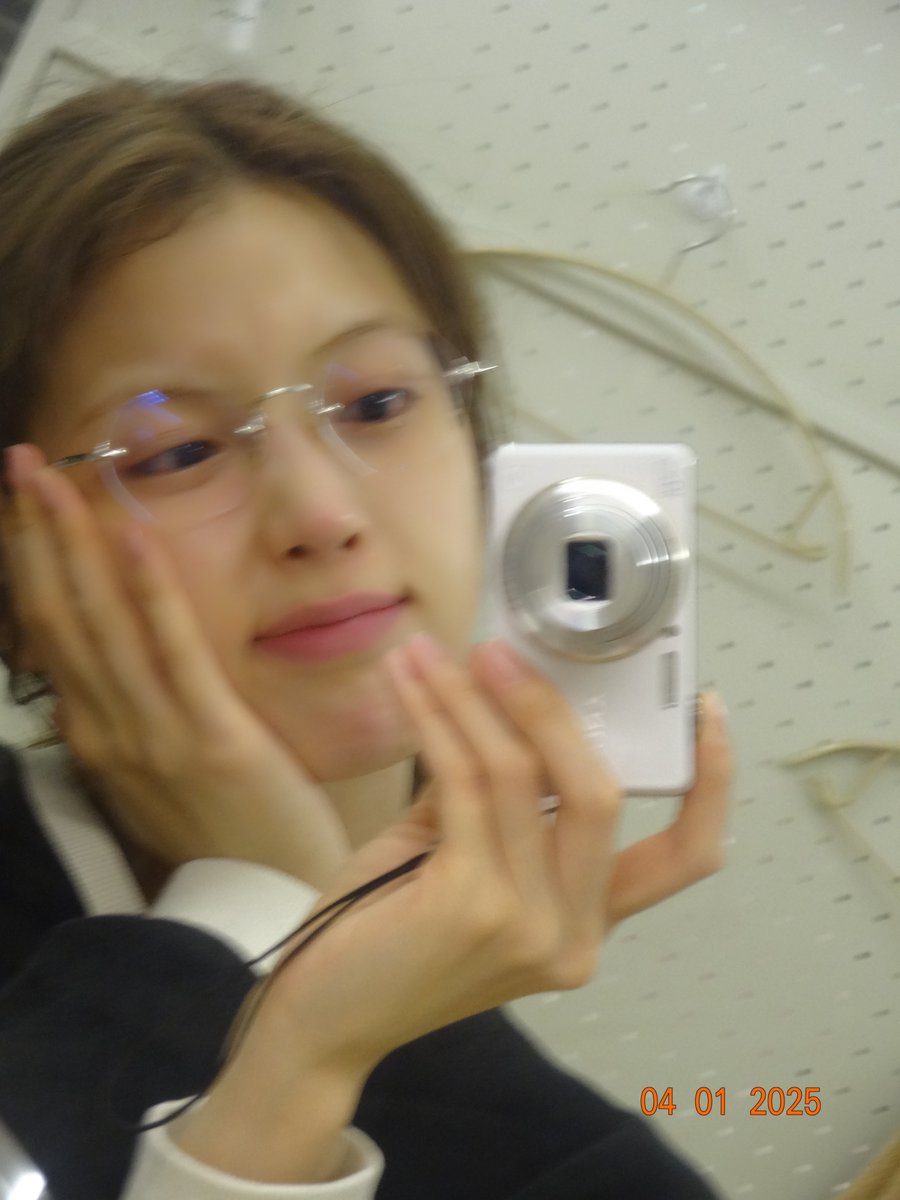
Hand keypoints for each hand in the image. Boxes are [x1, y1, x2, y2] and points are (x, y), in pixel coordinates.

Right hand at [1, 444, 350, 886]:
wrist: (266, 909)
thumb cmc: (221, 837)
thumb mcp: (152, 782)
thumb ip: (123, 728)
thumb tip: (92, 689)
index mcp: (97, 737)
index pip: (51, 635)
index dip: (31, 565)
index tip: (22, 505)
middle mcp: (107, 729)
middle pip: (60, 616)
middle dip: (36, 534)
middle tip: (20, 461)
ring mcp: (154, 733)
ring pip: (100, 623)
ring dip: (71, 542)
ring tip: (52, 475)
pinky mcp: (211, 736)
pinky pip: (172, 650)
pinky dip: (149, 588)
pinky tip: (131, 532)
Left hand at [203, 636, 731, 1146]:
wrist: (324, 1019)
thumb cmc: (387, 937)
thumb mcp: (464, 862)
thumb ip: (498, 798)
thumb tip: (505, 698)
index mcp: (587, 925)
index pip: (684, 856)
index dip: (711, 781)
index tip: (704, 708)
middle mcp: (574, 935)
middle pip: (600, 794)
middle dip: (552, 709)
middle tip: (502, 652)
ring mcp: (528, 926)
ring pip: (522, 775)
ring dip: (470, 699)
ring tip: (429, 654)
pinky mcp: (472, 904)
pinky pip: (465, 782)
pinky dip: (436, 721)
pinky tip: (409, 685)